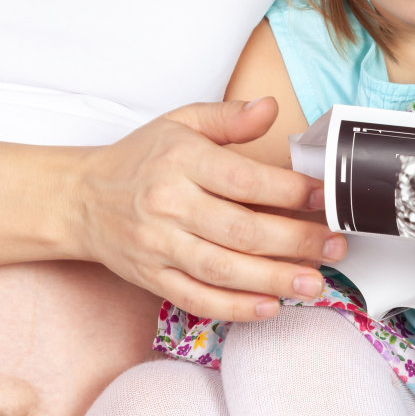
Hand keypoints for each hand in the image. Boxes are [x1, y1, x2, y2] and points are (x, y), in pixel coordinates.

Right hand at [66, 97, 346, 321]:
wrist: (80, 199)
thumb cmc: (138, 159)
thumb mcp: (179, 122)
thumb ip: (228, 118)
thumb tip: (269, 108)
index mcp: (180, 160)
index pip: (245, 180)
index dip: (291, 192)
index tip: (324, 198)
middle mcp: (169, 204)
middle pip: (242, 230)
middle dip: (296, 242)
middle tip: (335, 246)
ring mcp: (159, 246)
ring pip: (224, 270)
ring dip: (275, 280)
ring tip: (315, 283)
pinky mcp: (152, 278)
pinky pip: (198, 299)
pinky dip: (235, 308)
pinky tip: (269, 307)